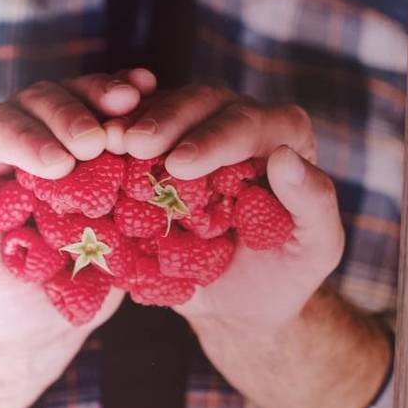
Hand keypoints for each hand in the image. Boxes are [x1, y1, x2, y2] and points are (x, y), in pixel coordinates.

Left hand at [0, 69, 155, 407]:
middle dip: (69, 115)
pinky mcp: (102, 156)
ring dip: (103, 96)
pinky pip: (114, 117)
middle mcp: (17, 141)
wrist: (38, 319)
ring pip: (77, 98)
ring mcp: (63, 143)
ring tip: (133, 104)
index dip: (24, 139)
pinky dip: (133, 103)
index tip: (60, 165)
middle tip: (98, 143)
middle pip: (37, 103)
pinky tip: (151, 92)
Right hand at [121, 87, 390, 407]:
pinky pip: (135, 132)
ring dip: (135, 123)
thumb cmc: (282, 277)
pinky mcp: (159, 154)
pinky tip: (92, 150)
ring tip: (106, 143)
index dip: (217, 137)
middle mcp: (238, 127)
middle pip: (206, 102)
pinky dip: (114, 138)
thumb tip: (286, 155)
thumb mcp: (315, 250)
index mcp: (283, 140)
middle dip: (168, 120)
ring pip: (167, 108)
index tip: (181, 164)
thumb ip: (315, 204)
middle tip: (134, 145)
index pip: (253, 123)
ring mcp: (195, 136)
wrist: (236, 304)